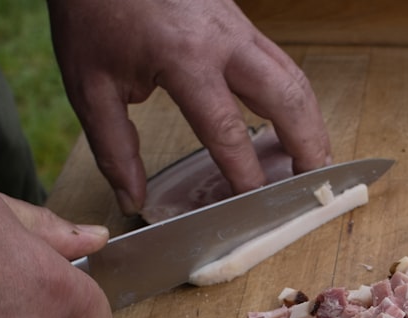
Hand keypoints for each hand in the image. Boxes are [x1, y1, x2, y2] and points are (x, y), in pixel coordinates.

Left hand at [47, 0, 331, 214]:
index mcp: (185, 58)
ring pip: (293, 77)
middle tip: (315, 183)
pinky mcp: (239, 20)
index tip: (253, 207)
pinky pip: (280, 63)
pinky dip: (295, 98)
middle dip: (307, 145)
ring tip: (316, 160)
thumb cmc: (92, 11)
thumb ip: (113, 149)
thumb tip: (131, 199)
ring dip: (311, 121)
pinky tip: (294, 123)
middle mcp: (224, 40)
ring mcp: (238, 26)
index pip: (228, 131)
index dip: (245, 175)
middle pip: (287, 98)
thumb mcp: (90, 85)